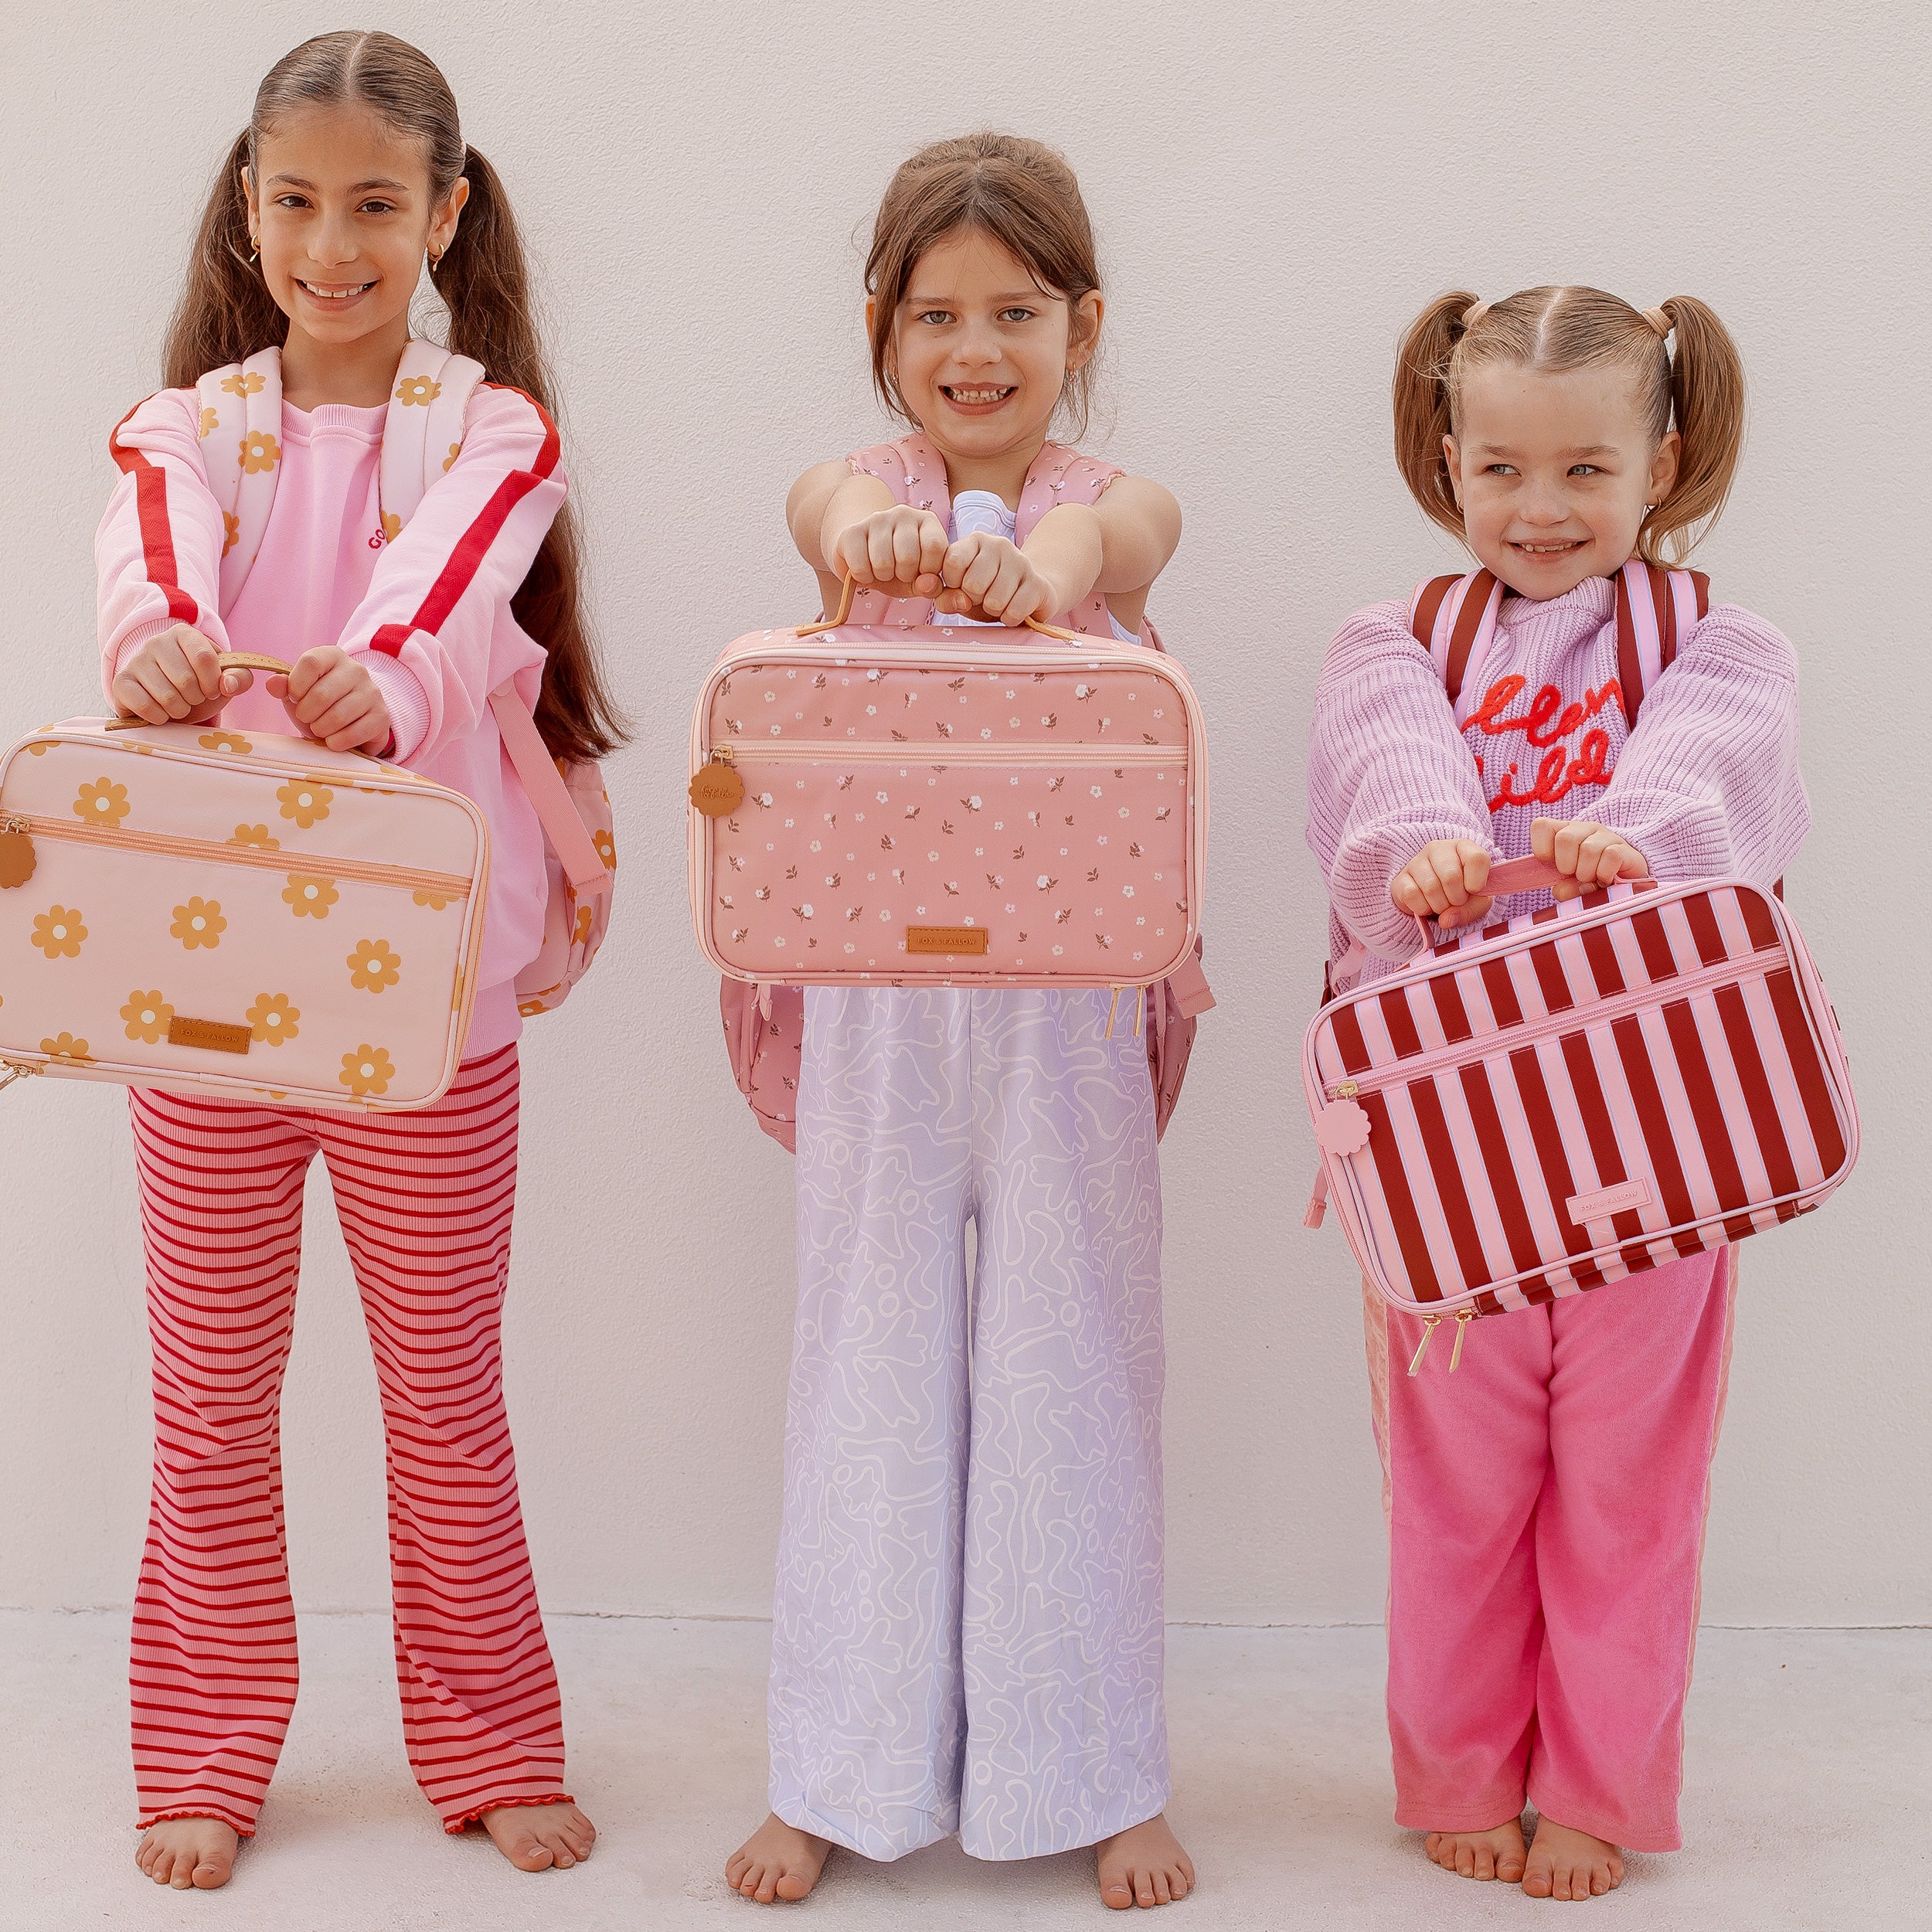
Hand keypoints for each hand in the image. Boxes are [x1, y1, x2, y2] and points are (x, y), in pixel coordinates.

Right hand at [111, 624, 252, 724]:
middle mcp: (157, 642)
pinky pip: (144, 706)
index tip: (212, 690)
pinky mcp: (121, 682)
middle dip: (196, 699)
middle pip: (185, 680)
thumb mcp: (224, 681)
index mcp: (185, 634)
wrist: (168, 702)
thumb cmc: (199, 687)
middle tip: (192, 698)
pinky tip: (160, 712)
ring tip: (177, 705)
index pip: (204, 658)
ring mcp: (135, 661)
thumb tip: (228, 684)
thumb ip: (239, 678)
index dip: (213, 683)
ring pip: (167, 696)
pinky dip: (159, 717)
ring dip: (179, 710)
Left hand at [271, 647, 391, 753]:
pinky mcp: (382, 716)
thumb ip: (283, 686)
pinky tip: (334, 740)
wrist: (352, 720)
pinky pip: (354, 733)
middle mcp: (357, 670)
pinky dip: (337, 742)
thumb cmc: (318, 703)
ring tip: (320, 729)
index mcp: (333, 656)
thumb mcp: (298, 692)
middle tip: (306, 718)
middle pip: (321, 694)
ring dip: (320, 730)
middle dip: (306, 714)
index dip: (296, 686)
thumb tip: (273, 683)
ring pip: (337, 716)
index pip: (311, 663)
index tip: (294, 698)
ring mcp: (373, 693)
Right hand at [827, 507, 949, 600]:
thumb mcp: (919, 579)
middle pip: (908, 556)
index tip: (920, 571)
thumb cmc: (898, 567)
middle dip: (903, 575)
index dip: (927, 569)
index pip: (935, 546)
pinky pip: (860, 566)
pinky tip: (865, 569)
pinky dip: (862, 577)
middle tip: (897, 571)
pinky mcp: (852, 530)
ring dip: (882, 576)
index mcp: (927, 521)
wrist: (864, 553)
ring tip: (881, 569)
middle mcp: (903, 513)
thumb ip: (931, 585)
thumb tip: (928, 585)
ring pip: (883, 562)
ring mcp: (877, 518)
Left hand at [936, 533, 1061, 625]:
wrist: (1028, 594)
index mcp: (975, 541)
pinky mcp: (1038, 583)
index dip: (954, 584)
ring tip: (1000, 603)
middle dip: (975, 599)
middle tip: (984, 596)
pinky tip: (1014, 610)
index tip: (962, 587)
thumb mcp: (960, 593)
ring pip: (994, 600)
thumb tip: (959, 601)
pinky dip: (1010, 618)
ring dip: (994, 611)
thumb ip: (946, 597)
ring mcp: (1021, 561)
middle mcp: (999, 544)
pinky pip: (1015, 610)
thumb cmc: (986, 592)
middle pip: (973, 584)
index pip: (953, 562)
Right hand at [1391, 838, 1494, 930]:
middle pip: (1451, 876)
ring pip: (1431, 887)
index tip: (1474, 891)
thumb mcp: (1477, 902)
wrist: (1434, 898)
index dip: (1477, 880)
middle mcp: (1439, 849)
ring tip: (1441, 905)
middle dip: (1456, 899)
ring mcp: (1416, 861)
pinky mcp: (1400, 878)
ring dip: (1439, 906)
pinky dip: (1422, 908)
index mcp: (1463, 848)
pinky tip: (1426, 905)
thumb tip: (1446, 920)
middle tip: (1456, 902)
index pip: (1476, 858)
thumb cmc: (1461, 893)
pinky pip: (1411, 895)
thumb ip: (1470, 910)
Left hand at [1531, 817, 1647, 898]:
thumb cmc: (1590, 884)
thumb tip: (1565, 888)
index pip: (1541, 825)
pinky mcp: (1625, 849)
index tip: (1552, 866)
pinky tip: (1606, 879)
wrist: (1626, 886)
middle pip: (1565, 838)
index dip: (1542, 849)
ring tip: (1593, 879)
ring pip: (1589, 849)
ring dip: (1587, 873)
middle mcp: (1585, 829)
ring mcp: (1606, 836)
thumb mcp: (1569, 888)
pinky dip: (1604, 874)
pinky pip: (1610, 856)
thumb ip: (1562, 890)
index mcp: (1564, 832)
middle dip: (1566, 865)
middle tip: (1576, 876)